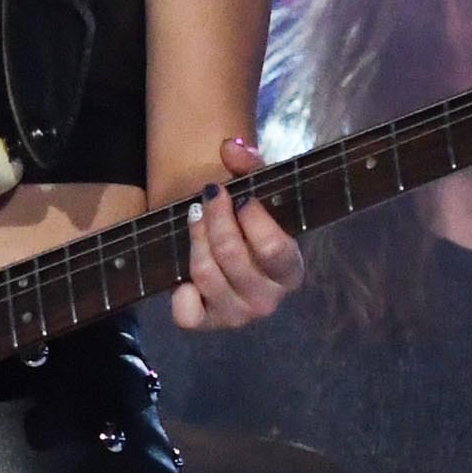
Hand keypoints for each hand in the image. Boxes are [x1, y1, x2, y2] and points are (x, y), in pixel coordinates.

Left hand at [170, 136, 302, 330]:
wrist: (238, 253)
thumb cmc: (253, 222)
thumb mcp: (260, 191)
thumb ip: (251, 166)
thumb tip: (231, 147)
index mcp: (291, 271)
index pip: (273, 247)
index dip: (251, 217)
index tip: (241, 197)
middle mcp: (269, 300)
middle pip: (232, 256)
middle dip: (214, 218)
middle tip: (208, 197)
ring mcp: (238, 316)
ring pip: (205, 274)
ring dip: (195, 239)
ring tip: (195, 219)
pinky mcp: (208, 324)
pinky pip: (187, 314)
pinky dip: (180, 292)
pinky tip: (186, 274)